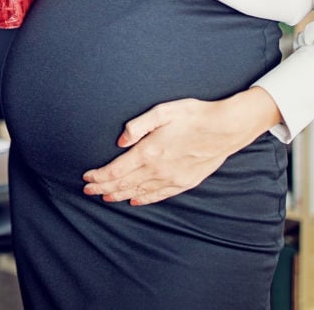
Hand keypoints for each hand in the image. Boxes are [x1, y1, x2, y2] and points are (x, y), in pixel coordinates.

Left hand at [81, 88, 282, 205]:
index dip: (99, 176)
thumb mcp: (163, 111)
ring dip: (119, 195)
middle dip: (103, 188)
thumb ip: (138, 125)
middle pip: (124, 184)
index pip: (116, 170)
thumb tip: (120, 140)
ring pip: (139, 192)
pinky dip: (143, 199)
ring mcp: (172, 178)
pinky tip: (134, 200)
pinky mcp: (184, 182)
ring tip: (104, 197)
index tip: (86, 177)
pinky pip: (159, 196)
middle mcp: (158, 169)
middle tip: (87, 191)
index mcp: (149, 151)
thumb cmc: (194, 115)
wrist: (226, 128)